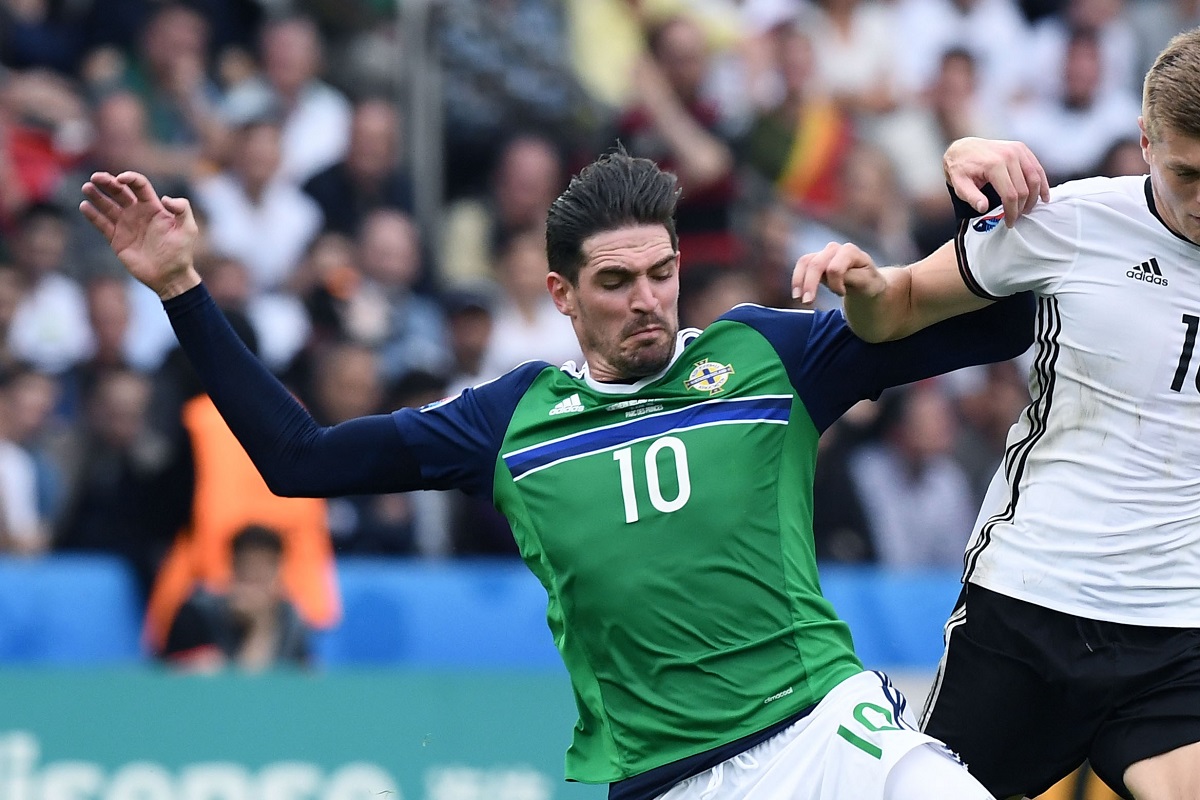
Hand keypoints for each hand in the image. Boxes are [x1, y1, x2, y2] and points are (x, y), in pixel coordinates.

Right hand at [80, 171, 201, 299]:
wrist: (169, 276)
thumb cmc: (181, 253)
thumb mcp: (188, 229)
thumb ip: (182, 210)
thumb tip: (166, 199)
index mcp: (153, 207)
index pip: (139, 186)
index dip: (130, 178)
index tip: (120, 179)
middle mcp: (138, 213)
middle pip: (120, 192)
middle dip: (108, 182)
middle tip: (96, 177)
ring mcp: (126, 225)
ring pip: (108, 206)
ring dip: (97, 195)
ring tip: (87, 187)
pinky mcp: (117, 239)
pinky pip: (102, 224)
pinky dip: (93, 215)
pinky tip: (85, 206)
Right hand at [791, 242, 886, 304]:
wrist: (865, 281)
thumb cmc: (868, 282)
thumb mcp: (866, 283)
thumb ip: (850, 277)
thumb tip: (831, 272)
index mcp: (850, 251)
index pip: (835, 268)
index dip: (835, 284)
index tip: (842, 295)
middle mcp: (835, 249)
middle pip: (816, 264)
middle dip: (810, 284)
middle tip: (807, 302)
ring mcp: (823, 252)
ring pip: (805, 262)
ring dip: (799, 281)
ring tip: (798, 299)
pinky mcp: (814, 259)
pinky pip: (801, 266)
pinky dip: (797, 280)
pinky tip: (797, 294)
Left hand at [943, 137, 1049, 226]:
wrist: (962, 148)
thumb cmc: (960, 167)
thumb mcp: (959, 184)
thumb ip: (971, 197)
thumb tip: (983, 208)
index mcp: (994, 164)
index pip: (1010, 194)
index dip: (1012, 211)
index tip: (1010, 222)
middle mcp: (1009, 155)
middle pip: (1024, 188)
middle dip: (1022, 207)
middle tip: (1017, 217)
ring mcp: (1017, 150)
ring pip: (1035, 178)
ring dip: (1035, 196)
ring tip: (1029, 209)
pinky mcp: (1021, 148)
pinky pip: (1037, 168)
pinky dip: (1042, 183)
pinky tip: (1043, 195)